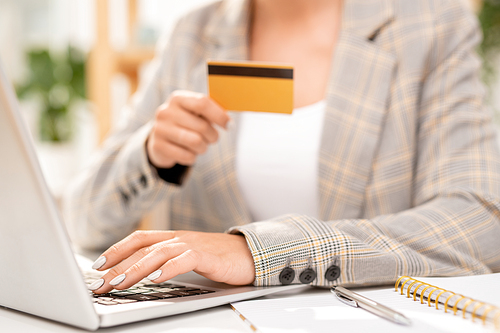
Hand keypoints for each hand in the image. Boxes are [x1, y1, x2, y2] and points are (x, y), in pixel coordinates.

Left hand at [89, 230, 255, 293]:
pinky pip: (184, 259)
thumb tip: (139, 276)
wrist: (249, 254)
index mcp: (173, 238)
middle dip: (117, 265)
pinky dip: (168, 269)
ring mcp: (193, 245)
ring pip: (158, 253)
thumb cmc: (218, 258)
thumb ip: (167, 261)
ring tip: (119, 283)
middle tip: (100, 283)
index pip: (138, 239)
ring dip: (136, 269)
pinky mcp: (207, 255)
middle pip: (142, 248)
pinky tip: (155, 280)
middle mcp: (179, 238)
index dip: (116, 250)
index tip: (97, 266)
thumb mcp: (187, 258)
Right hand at [147, 90, 229, 168]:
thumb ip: (210, 112)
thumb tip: (228, 121)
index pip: (202, 103)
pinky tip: (187, 152)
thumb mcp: (195, 113)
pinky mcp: (158, 146)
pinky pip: (187, 156)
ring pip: (196, 142)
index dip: (220, 116)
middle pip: (202, 126)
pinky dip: (192, 157)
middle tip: (211, 138)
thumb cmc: (186, 123)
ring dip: (203, 147)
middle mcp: (166, 111)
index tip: (229, 125)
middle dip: (213, 136)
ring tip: (199, 145)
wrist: (161, 138)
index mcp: (178, 98)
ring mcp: (159, 129)